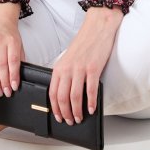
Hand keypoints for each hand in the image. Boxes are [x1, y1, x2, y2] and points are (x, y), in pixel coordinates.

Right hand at [0, 2, 24, 97]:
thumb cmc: (10, 32)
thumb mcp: (19, 42)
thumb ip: (20, 57)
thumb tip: (19, 75)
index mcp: (12, 40)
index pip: (13, 61)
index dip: (13, 75)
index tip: (14, 86)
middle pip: (1, 65)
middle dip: (4, 81)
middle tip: (6, 92)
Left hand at [49, 6, 122, 124]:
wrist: (97, 28)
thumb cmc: (84, 43)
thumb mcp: (68, 59)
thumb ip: (65, 74)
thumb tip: (65, 94)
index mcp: (59, 67)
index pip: (52, 92)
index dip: (55, 108)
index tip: (58, 117)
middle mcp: (68, 68)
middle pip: (62, 97)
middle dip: (65, 113)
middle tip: (70, 121)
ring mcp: (80, 68)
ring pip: (75, 96)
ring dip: (77, 111)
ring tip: (80, 118)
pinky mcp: (93, 68)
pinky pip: (91, 89)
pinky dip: (91, 102)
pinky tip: (91, 108)